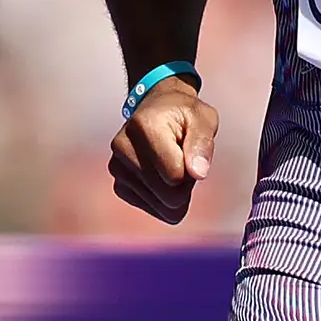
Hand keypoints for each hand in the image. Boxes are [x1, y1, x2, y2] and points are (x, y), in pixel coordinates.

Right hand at [107, 79, 218, 223]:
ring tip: (171, 163)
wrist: (158, 111)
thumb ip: (203, 144)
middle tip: (183, 159)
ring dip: (175, 190)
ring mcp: (117, 168)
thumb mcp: (203, 119)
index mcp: (144, 126)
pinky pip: (153, 209)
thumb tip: (198, 173)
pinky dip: (164, 197)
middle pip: (169, 195)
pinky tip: (161, 174)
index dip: (192, 169)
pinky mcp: (119, 185)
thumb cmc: (184, 115)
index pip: (176, 175)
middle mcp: (123, 147)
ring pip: (162, 206)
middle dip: (185, 183)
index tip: (189, 149)